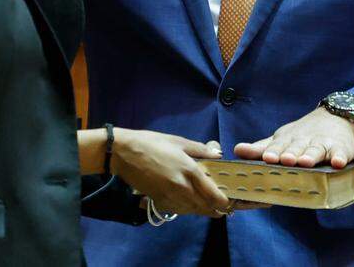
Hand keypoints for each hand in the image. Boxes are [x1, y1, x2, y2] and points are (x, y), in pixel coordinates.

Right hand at [111, 129, 231, 216]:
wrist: (124, 153)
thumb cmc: (152, 143)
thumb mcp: (178, 141)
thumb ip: (200, 150)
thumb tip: (217, 154)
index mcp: (190, 171)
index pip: (214, 195)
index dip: (224, 202)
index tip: (229, 200)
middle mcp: (182, 188)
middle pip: (205, 208)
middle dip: (216, 209)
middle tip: (222, 206)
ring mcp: (170, 197)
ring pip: (193, 211)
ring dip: (202, 210)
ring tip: (209, 206)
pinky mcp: (160, 201)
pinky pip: (179, 210)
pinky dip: (188, 209)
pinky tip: (189, 203)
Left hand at [234, 107, 353, 168]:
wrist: (334, 118)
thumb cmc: (301, 136)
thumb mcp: (280, 140)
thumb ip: (260, 148)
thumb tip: (236, 150)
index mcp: (287, 140)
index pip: (278, 147)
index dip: (272, 152)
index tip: (267, 158)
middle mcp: (303, 141)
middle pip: (296, 148)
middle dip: (290, 154)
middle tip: (284, 160)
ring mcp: (322, 144)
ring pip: (316, 150)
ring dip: (311, 155)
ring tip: (306, 162)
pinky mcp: (340, 148)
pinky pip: (341, 153)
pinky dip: (340, 157)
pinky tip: (339, 163)